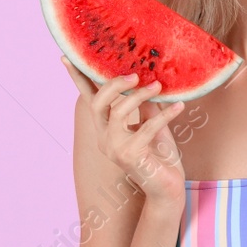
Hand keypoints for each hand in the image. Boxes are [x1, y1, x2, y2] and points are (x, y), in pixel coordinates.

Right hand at [61, 57, 187, 206]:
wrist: (168, 189)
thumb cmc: (160, 157)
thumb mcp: (152, 125)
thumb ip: (145, 105)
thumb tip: (146, 79)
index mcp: (106, 130)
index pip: (89, 101)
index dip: (79, 80)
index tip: (68, 57)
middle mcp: (104, 139)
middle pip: (98, 104)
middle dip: (115, 85)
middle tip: (136, 75)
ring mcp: (114, 149)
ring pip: (118, 113)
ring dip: (140, 96)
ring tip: (159, 87)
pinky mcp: (130, 156)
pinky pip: (146, 128)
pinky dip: (164, 115)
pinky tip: (179, 107)